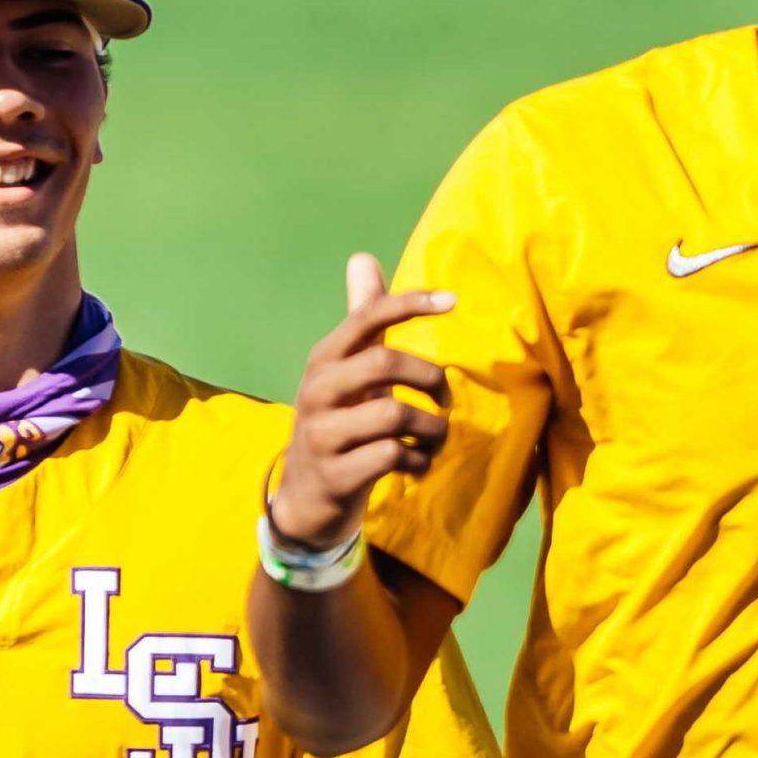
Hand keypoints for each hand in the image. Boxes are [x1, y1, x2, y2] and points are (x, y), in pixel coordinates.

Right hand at [268, 254, 453, 551]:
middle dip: (430, 378)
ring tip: (435, 438)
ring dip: (432, 428)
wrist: (305, 499)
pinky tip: (417, 464)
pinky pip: (393, 455)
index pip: (367, 317)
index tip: (452, 301)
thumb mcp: (345, 372)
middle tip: (446, 400)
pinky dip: (419, 460)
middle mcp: (317, 391)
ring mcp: (322, 434)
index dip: (410, 303)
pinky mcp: (335, 474)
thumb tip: (362, 257)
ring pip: (395, 414)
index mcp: (324, 360)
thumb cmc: (338, 424)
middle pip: (385, 362)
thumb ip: (360, 320)